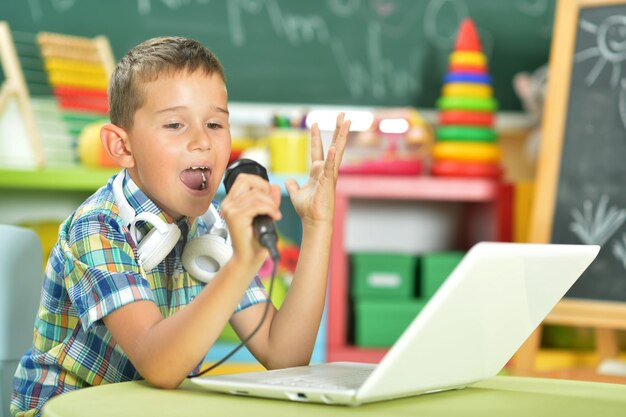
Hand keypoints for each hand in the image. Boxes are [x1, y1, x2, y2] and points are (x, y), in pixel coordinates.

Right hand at [220, 173, 281, 266]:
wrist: (249, 258)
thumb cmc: (255, 240)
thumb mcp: (265, 215)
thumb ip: (269, 200)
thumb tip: (275, 186)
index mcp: (232, 201)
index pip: (244, 178)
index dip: (260, 183)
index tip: (269, 197)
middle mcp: (228, 203)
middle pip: (248, 180)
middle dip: (265, 189)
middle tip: (272, 204)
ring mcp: (230, 209)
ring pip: (255, 194)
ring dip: (271, 204)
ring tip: (275, 214)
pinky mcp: (235, 217)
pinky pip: (257, 205)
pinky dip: (270, 209)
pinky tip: (274, 217)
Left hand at [285, 113, 350, 227]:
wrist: (314, 221)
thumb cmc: (307, 210)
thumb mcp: (296, 193)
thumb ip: (293, 185)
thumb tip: (289, 180)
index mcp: (318, 172)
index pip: (317, 150)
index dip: (315, 137)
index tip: (314, 124)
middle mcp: (326, 170)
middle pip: (334, 145)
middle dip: (337, 130)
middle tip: (342, 115)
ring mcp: (330, 174)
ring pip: (338, 151)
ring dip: (342, 136)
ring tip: (347, 122)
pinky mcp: (330, 181)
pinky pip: (332, 166)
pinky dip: (333, 157)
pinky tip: (335, 146)